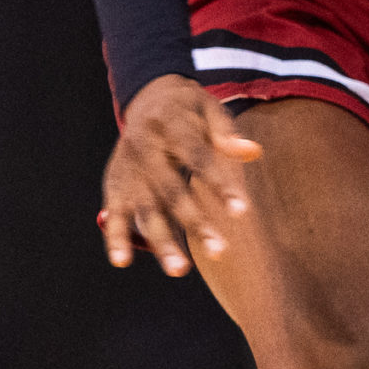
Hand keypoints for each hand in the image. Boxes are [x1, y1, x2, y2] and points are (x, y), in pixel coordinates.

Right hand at [101, 74, 262, 275]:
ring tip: (180, 270)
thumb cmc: (188, 108)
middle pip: (169, 190)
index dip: (219, 184)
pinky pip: (114, 213)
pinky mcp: (114, 183)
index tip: (242, 212)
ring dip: (160, 240)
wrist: (147, 98)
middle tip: (220, 251)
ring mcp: (126, 168)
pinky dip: (115, 236)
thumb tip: (254, 153)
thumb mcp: (210, 107)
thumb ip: (228, 132)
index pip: (198, 158)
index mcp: (169, 124)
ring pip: (143, 208)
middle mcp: (142, 148)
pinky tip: (122, 260)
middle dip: (193, 222)